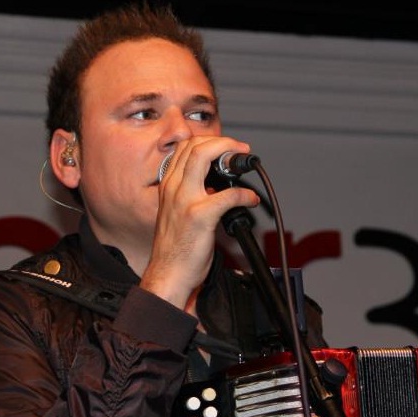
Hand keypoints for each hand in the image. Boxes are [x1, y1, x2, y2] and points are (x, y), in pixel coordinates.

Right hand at [142, 136, 258, 310]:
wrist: (168, 274)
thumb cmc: (175, 250)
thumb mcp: (177, 213)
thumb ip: (192, 195)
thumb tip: (217, 187)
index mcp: (168, 187)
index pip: (184, 148)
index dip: (208, 142)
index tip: (224, 147)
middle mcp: (173, 189)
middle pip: (195, 146)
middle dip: (223, 142)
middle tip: (240, 150)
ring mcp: (185, 201)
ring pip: (205, 157)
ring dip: (231, 154)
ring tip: (245, 163)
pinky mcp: (200, 216)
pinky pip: (228, 194)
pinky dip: (245, 194)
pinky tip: (250, 200)